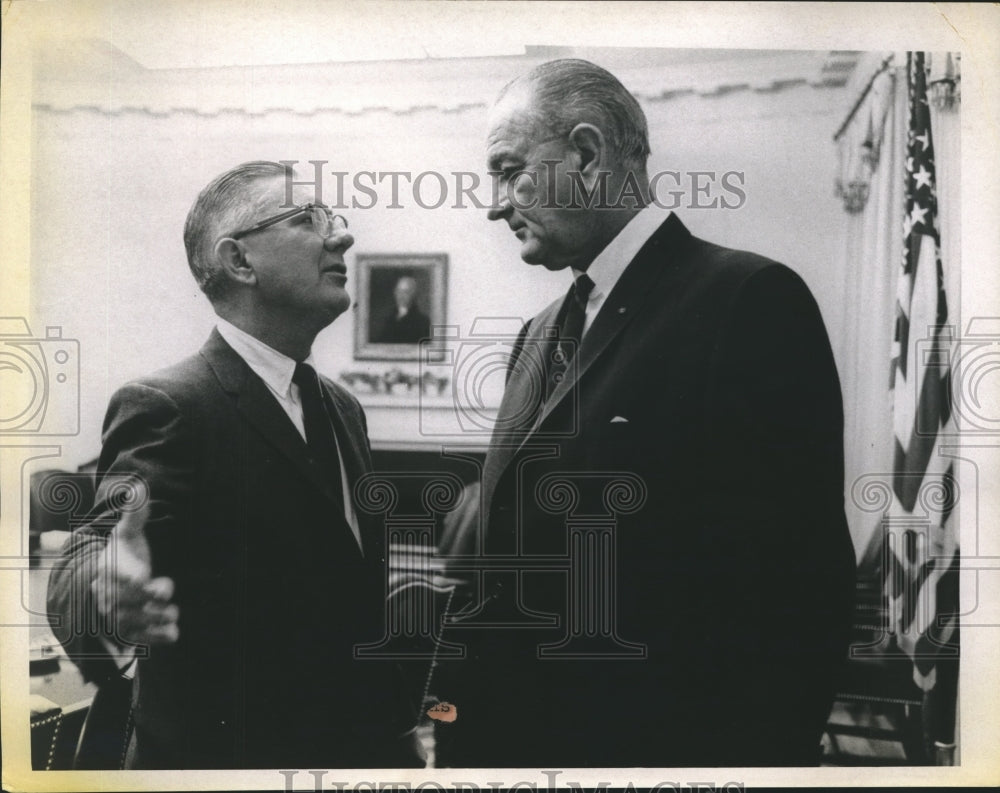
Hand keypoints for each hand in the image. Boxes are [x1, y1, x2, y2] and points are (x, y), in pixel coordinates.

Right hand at [92, 482, 178, 645]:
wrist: (110, 586)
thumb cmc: (124, 556)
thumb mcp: (128, 534)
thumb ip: (136, 513)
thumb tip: (139, 486)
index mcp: (111, 569)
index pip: (118, 575)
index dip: (131, 577)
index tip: (144, 577)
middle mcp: (109, 595)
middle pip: (128, 601)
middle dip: (150, 598)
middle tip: (166, 591)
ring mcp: (117, 616)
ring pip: (134, 622)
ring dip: (156, 618)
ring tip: (172, 612)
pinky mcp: (128, 633)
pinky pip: (141, 639)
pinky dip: (158, 638)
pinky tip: (174, 632)